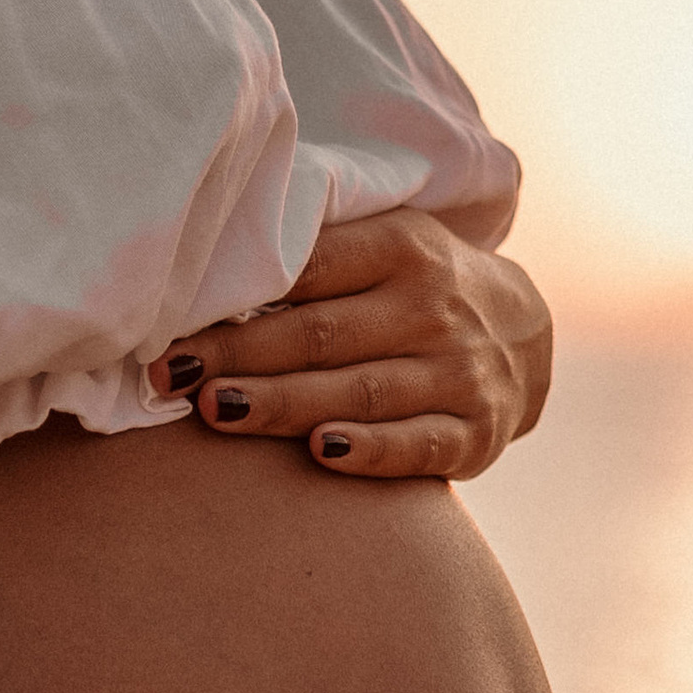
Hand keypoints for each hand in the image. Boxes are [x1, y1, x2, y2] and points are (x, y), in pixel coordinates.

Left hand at [147, 212, 552, 482]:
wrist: (521, 328)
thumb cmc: (411, 283)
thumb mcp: (381, 241)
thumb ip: (313, 251)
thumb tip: (202, 268)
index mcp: (401, 247)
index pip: (308, 269)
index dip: (237, 299)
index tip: (170, 324)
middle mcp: (434, 307)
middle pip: (322, 334)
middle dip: (241, 355)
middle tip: (171, 374)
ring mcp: (461, 372)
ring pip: (361, 391)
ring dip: (285, 403)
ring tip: (216, 411)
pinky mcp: (478, 431)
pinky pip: (420, 444)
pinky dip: (373, 450)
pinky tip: (323, 452)